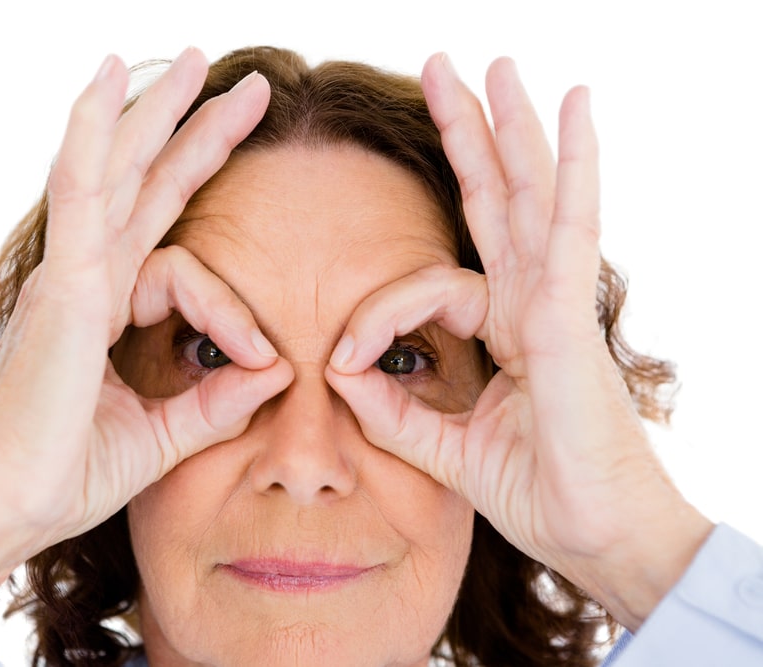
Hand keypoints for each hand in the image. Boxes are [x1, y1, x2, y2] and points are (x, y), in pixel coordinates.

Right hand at [0, 49, 290, 615]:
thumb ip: (214, 403)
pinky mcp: (61, 289)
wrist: (3, 513)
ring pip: (114, 171)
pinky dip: (91, 136)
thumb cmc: (63, 478)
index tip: (269, 353)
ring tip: (192, 60)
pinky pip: (78, 195)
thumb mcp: (159, 437)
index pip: (172, 246)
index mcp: (103, 309)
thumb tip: (275, 371)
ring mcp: (69, 276)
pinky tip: (109, 82)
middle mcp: (84, 279)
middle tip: (235, 83)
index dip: (226, 268)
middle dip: (189, 130)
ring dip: (153, 112)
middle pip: (143, 184)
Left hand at [326, 54, 711, 630]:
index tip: (339, 362)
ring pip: (530, 196)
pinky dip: (573, 166)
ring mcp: (555, 303)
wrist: (599, 540)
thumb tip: (338, 372)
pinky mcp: (570, 317)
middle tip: (445, 72)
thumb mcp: (445, 449)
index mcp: (504, 331)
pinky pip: (568, 228)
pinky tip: (573, 106)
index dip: (376, 313)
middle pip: (494, 202)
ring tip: (498, 64)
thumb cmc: (541, 494)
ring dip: (512, 127)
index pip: (430, 285)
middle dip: (468, 136)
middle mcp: (530, 303)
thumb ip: (393, 411)